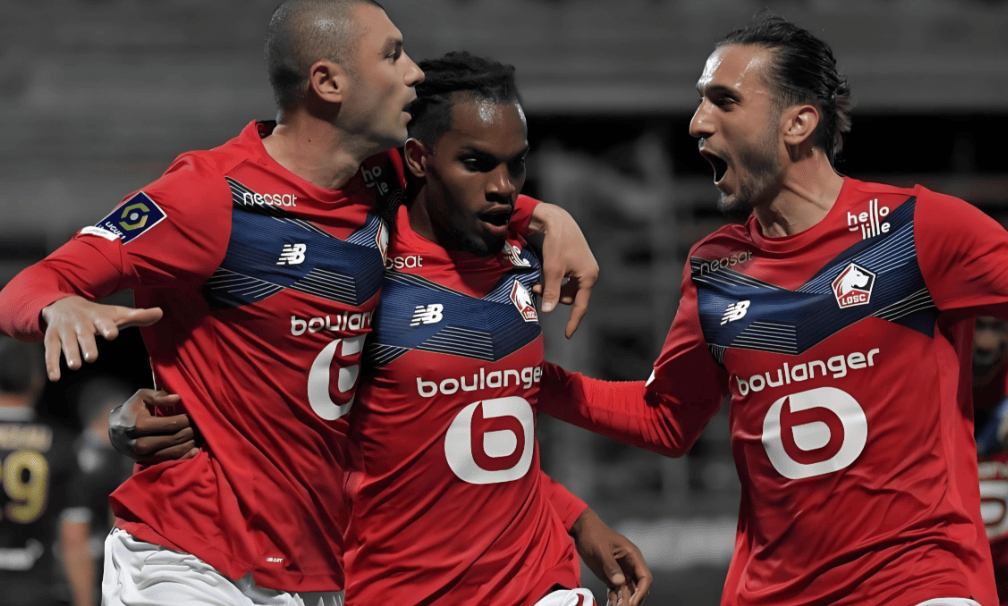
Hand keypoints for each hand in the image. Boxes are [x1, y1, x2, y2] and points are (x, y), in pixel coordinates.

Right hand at [40, 295, 161, 380]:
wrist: (63, 304)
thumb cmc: (97, 315)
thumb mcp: (116, 314)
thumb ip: (138, 316)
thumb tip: (160, 312)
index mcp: (97, 316)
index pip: (103, 321)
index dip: (108, 327)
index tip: (112, 333)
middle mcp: (79, 322)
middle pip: (84, 334)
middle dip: (87, 344)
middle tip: (92, 357)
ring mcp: (64, 330)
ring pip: (66, 343)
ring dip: (69, 354)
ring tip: (75, 366)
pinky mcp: (52, 338)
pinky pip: (50, 351)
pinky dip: (51, 364)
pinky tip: (55, 377)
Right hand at [109, 389, 199, 464]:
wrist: (116, 430)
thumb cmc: (132, 410)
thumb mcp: (141, 397)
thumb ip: (158, 396)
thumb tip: (177, 398)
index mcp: (139, 425)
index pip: (173, 424)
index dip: (188, 420)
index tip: (196, 415)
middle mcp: (140, 443)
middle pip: (175, 438)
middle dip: (191, 431)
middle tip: (200, 425)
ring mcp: (143, 455)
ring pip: (175, 452)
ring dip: (190, 443)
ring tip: (197, 435)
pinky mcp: (147, 462)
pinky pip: (170, 461)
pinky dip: (184, 456)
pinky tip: (194, 449)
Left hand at [528, 203, 598, 338]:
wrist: (558, 220)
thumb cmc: (557, 243)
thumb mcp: (552, 270)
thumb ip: (551, 291)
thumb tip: (548, 310)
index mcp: (588, 277)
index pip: (581, 306)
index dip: (573, 322)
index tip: (567, 334)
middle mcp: (589, 274)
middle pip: (572, 297)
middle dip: (554, 297)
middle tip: (536, 290)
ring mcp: (585, 268)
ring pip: (568, 289)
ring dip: (553, 289)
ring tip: (538, 283)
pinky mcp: (578, 263)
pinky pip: (568, 280)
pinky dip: (556, 281)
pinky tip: (546, 275)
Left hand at [571, 508, 650, 605]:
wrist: (582, 530)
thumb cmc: (594, 534)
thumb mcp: (601, 549)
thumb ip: (610, 565)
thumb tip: (620, 582)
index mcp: (632, 556)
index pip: (644, 577)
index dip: (641, 592)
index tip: (632, 602)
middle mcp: (629, 565)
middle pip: (637, 588)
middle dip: (632, 600)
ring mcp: (620, 571)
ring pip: (627, 592)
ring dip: (623, 602)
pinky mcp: (610, 576)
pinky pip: (616, 591)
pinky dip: (614, 600)